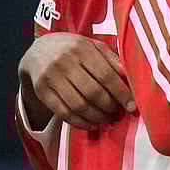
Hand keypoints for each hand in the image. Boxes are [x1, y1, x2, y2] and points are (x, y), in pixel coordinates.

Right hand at [18, 33, 135, 130]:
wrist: (37, 52)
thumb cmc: (71, 49)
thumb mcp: (91, 45)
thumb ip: (111, 59)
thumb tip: (130, 78)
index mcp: (81, 47)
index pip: (106, 75)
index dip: (121, 93)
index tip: (132, 106)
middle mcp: (65, 61)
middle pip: (93, 92)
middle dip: (110, 107)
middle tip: (118, 113)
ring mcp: (51, 77)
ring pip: (79, 106)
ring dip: (97, 117)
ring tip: (106, 119)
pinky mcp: (42, 91)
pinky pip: (64, 113)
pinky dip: (81, 123)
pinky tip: (91, 123)